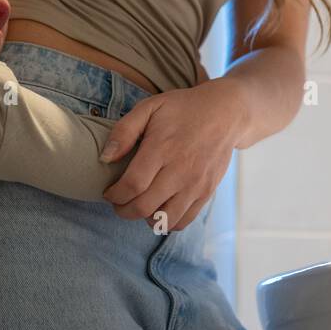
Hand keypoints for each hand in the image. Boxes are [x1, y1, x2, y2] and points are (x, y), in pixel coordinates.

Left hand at [98, 78, 249, 232]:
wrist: (226, 113)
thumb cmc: (183, 109)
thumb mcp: (150, 107)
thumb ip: (124, 131)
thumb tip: (105, 158)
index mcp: (162, 148)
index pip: (132, 185)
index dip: (114, 195)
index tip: (108, 192)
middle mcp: (180, 171)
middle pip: (144, 207)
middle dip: (123, 210)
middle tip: (118, 202)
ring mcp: (196, 185)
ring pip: (164, 220)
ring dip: (144, 219)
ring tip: (138, 205)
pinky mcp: (206, 193)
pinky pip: (183, 221)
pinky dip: (166, 222)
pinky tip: (159, 208)